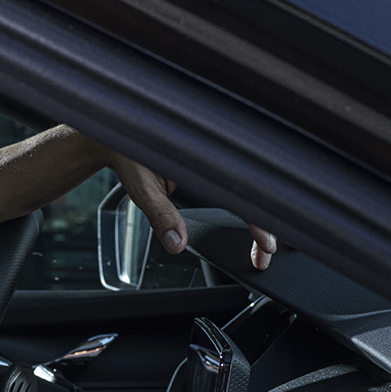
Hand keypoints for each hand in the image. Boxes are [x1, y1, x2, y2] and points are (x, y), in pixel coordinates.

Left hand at [100, 150, 277, 271]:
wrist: (121, 134)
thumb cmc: (130, 154)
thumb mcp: (143, 186)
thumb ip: (160, 214)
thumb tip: (177, 244)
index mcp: (210, 156)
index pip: (246, 192)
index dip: (261, 220)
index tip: (267, 245)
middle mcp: (222, 155)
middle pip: (258, 193)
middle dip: (268, 226)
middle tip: (263, 257)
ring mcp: (223, 159)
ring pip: (254, 191)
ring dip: (263, 219)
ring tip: (261, 249)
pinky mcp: (219, 164)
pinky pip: (240, 187)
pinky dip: (251, 209)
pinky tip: (254, 229)